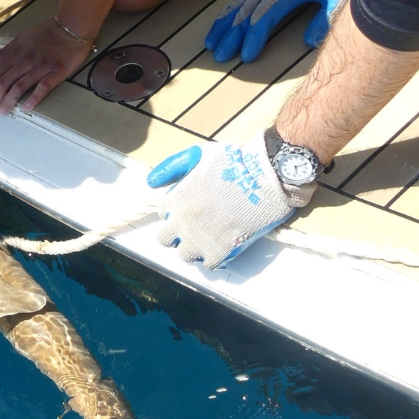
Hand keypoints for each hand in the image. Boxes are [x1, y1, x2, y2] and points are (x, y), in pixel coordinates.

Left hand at [0, 18, 90, 114]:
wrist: (70, 27)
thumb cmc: (45, 33)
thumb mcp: (21, 39)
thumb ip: (6, 53)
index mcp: (14, 53)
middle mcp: (24, 60)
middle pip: (3, 83)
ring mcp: (40, 66)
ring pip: (18, 88)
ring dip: (8, 102)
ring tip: (4, 112)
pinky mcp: (56, 72)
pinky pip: (42, 87)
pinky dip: (33, 99)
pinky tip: (26, 108)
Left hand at [146, 130, 314, 269]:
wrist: (268, 173)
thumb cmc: (235, 161)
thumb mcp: (199, 154)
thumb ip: (172, 167)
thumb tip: (150, 183)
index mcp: (176, 198)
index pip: (163, 215)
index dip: (177, 212)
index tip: (192, 209)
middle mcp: (183, 220)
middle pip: (166, 239)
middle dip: (178, 234)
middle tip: (197, 227)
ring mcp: (201, 237)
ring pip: (185, 256)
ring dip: (195, 248)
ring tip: (211, 238)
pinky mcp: (222, 250)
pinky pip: (209, 264)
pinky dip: (215, 257)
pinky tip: (225, 245)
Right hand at [205, 0, 356, 64]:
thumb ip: (324, 20)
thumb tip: (308, 42)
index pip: (262, 18)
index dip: (252, 38)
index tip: (246, 57)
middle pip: (245, 14)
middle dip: (231, 38)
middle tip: (221, 57)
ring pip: (237, 6)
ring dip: (223, 26)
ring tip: (211, 44)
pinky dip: (227, 12)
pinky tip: (219, 25)